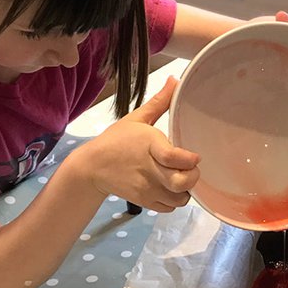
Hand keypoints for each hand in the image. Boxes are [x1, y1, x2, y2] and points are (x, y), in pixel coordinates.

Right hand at [80, 78, 200, 211]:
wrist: (92, 167)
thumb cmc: (116, 140)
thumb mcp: (136, 118)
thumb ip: (159, 102)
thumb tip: (175, 80)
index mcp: (149, 145)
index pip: (173, 157)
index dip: (188, 159)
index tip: (195, 156)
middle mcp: (150, 169)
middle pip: (180, 183)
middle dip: (193, 178)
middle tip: (191, 168)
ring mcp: (147, 188)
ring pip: (179, 199)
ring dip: (186, 190)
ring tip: (181, 177)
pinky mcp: (144, 201)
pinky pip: (169, 208)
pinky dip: (175, 200)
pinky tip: (170, 187)